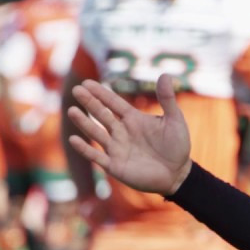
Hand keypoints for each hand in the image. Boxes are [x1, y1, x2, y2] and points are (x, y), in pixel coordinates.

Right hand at [66, 74, 191, 195]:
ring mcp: (116, 149)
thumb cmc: (177, 146)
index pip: (113, 103)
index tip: (87, 82)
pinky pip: (97, 156)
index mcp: (133, 119)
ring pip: (96, 133)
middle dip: (89, 102)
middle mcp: (121, 132)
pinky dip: (85, 149)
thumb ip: (167, 99)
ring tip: (71, 111)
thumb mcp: (174, 120)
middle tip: (76, 89)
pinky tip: (74, 140)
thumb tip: (165, 75)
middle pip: (102, 114)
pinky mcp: (115, 166)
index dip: (101, 93)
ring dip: (84, 122)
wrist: (178, 174)